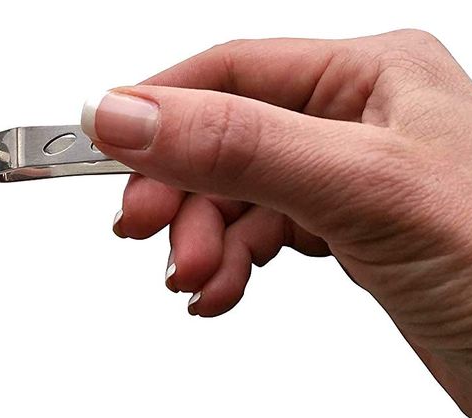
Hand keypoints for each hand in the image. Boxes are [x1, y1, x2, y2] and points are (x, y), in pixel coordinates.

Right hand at [82, 29, 471, 417]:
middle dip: (182, 197)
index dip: (157, 111)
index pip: (230, 72)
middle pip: (223, 141)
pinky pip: (260, 234)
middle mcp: (358, 118)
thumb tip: (125, 113)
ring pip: (236, 194)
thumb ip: (237, 145)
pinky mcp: (350, 234)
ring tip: (199, 282)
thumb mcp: (360, 189)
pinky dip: (231, 264)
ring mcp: (352, 178)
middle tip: (151, 240)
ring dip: (204, 240)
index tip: (100, 151)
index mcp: (372, 75)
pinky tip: (223, 291)